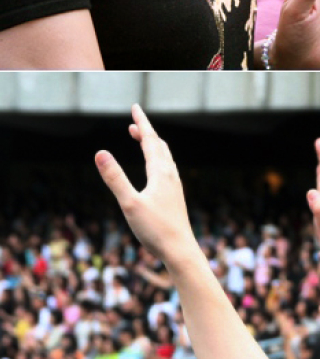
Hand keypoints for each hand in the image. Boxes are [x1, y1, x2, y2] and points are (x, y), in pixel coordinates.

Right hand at [95, 105, 196, 269]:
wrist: (181, 250)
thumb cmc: (155, 230)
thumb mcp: (129, 203)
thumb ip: (115, 178)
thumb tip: (100, 152)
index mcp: (160, 172)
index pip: (150, 140)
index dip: (142, 122)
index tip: (135, 108)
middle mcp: (170, 176)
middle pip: (159, 146)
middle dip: (146, 132)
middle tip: (134, 122)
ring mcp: (174, 186)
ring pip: (165, 158)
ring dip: (153, 145)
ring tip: (143, 140)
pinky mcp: (175, 198)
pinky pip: (167, 170)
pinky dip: (158, 160)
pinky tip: (156, 170)